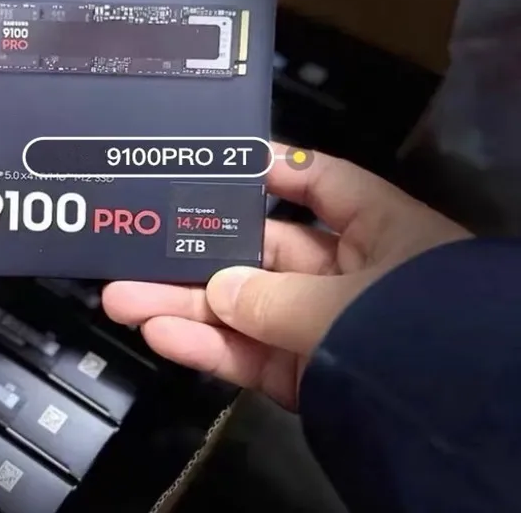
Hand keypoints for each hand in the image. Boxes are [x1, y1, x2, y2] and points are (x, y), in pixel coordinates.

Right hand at [102, 145, 469, 408]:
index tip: (212, 159)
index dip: (266, 167)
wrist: (461, 423)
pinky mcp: (306, 374)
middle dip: (197, 251)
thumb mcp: (346, 304)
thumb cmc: (417, 331)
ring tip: (123, 298)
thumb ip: (271, 297)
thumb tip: (216, 291)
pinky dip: (207, 347)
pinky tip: (160, 333)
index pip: (317, 180)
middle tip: (138, 246)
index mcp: (377, 228)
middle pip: (259, 249)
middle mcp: (347, 270)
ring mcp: (322, 324)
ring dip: (183, 304)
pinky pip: (249, 354)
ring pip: (242, 306)